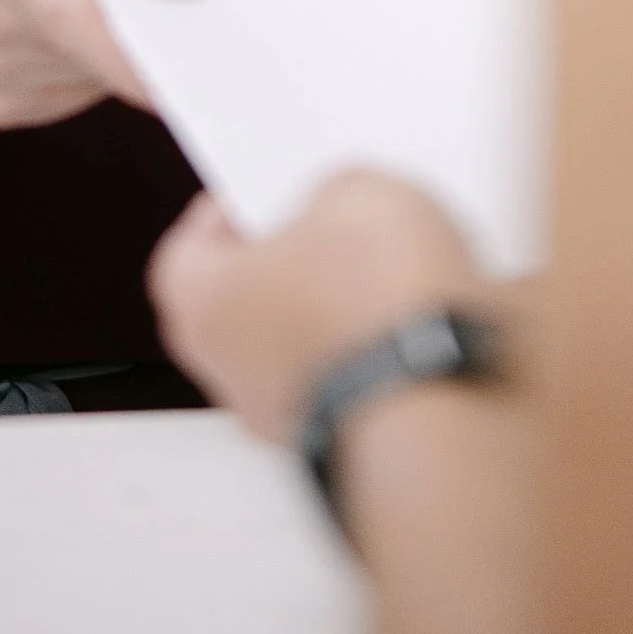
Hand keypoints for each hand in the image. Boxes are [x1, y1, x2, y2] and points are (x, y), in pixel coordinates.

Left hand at [151, 175, 484, 441]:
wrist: (445, 395)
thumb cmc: (374, 304)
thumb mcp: (355, 191)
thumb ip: (329, 196)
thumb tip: (344, 209)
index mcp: (203, 306)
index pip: (187, 252)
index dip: (229, 214)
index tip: (263, 191)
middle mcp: (234, 375)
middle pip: (249, 301)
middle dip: (296, 260)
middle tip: (339, 222)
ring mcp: (291, 419)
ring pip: (306, 345)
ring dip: (344, 308)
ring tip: (397, 265)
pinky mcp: (352, 442)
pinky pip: (356, 377)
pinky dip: (382, 347)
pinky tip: (420, 313)